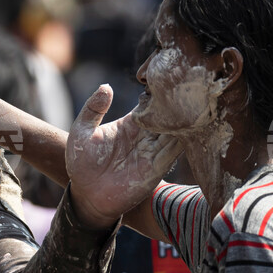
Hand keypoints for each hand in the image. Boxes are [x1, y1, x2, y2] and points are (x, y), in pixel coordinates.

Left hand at [66, 85, 183, 228]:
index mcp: (130, 123)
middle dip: (175, 103)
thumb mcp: (82, 130)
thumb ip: (93, 108)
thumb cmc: (82, 162)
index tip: (165, 77)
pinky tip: (186, 127)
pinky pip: (174, 150)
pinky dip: (181, 139)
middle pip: (167, 115)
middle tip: (185, 86)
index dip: (158, 91)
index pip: (150, 103)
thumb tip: (106, 85)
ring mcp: (154, 150)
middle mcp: (146, 135)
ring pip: (175, 130)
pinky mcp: (158, 167)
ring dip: (181, 119)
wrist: (87, 195)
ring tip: (190, 102)